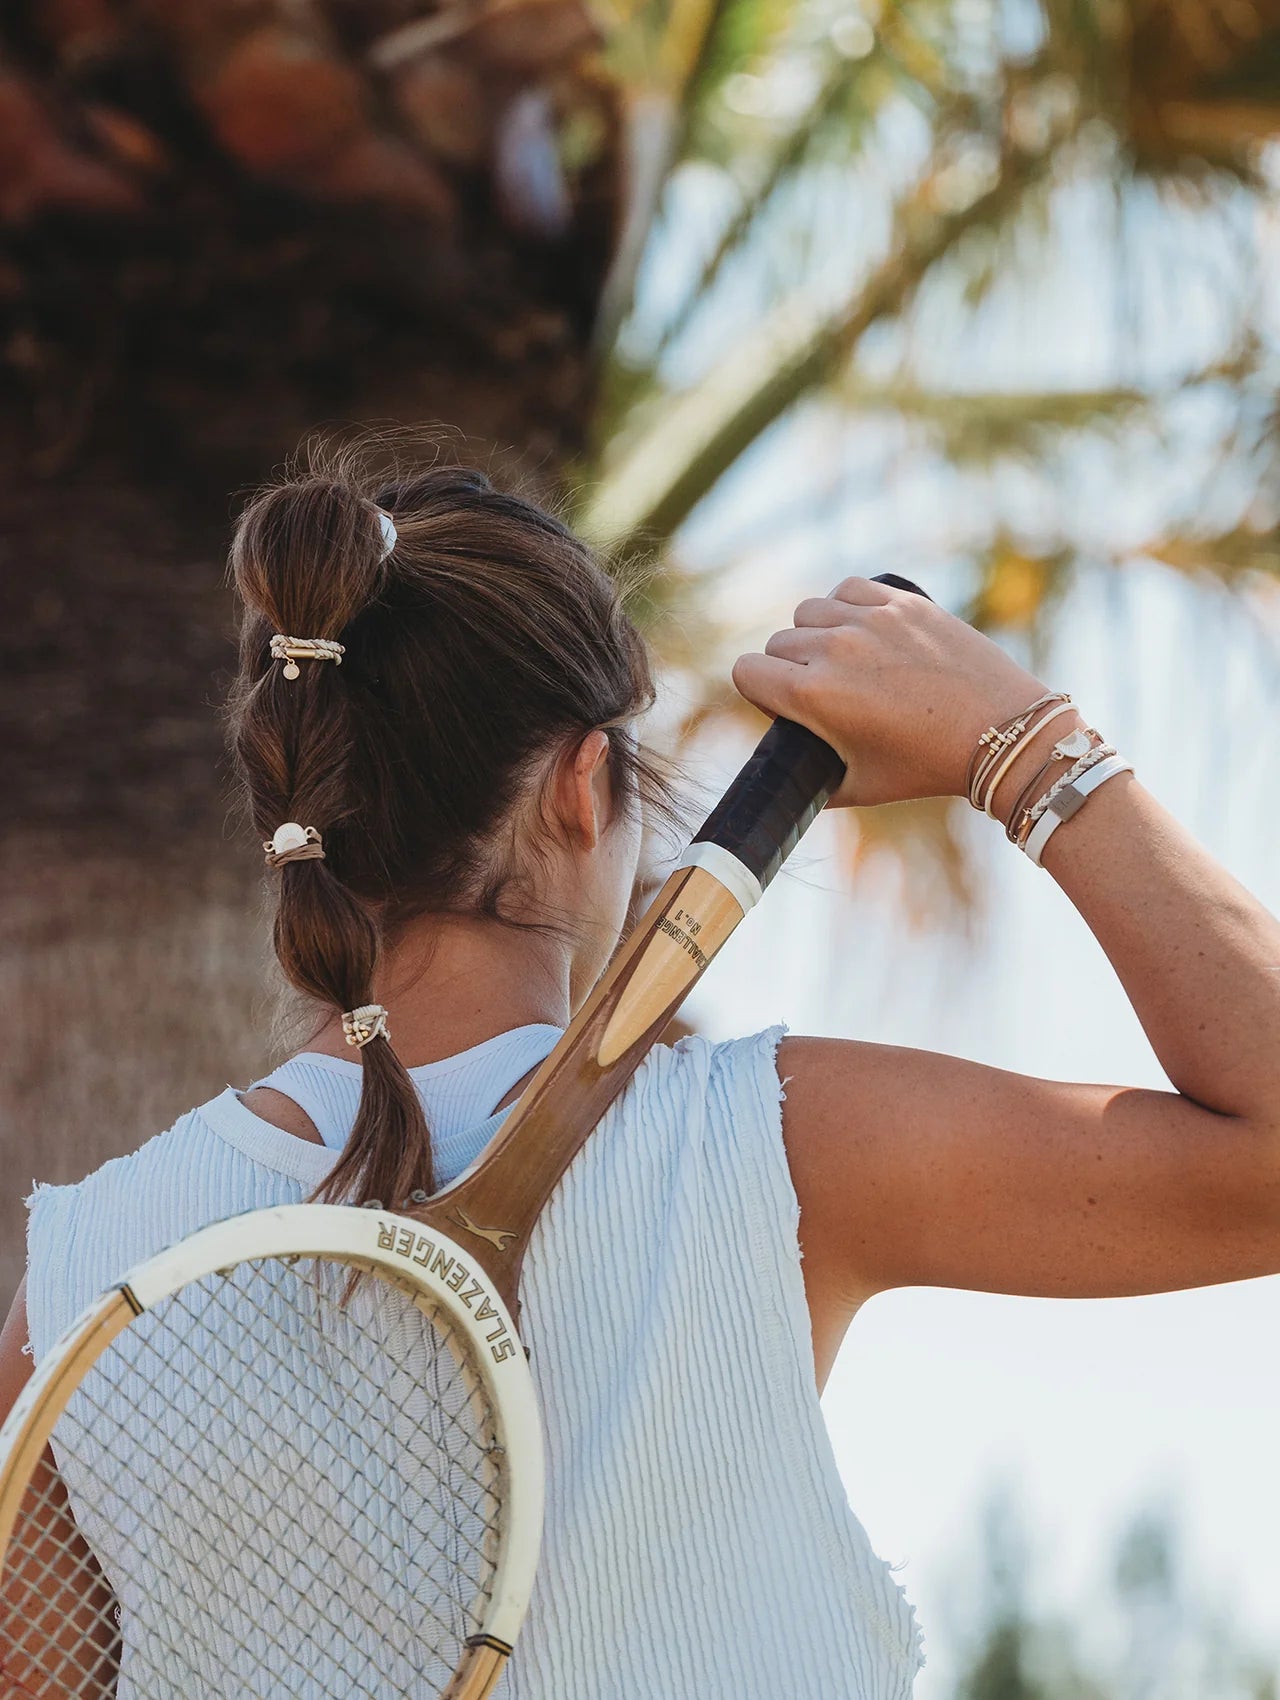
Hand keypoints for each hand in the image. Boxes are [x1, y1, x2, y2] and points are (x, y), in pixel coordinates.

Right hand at [731, 577, 1051, 807]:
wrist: (1001, 733)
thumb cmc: (926, 766)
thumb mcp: (859, 786)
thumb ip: (809, 780)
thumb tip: (784, 776)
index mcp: (814, 697)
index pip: (745, 671)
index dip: (758, 691)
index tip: (782, 705)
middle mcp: (834, 650)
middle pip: (777, 643)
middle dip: (789, 668)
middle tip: (823, 692)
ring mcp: (869, 620)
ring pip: (808, 611)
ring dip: (815, 633)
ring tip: (843, 659)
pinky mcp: (901, 602)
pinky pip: (847, 589)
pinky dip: (847, 607)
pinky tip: (863, 630)